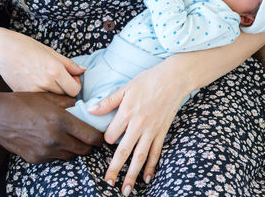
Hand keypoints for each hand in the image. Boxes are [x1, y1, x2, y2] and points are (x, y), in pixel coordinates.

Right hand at [0, 27, 85, 96]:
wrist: (0, 50)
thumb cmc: (26, 47)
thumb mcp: (51, 52)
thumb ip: (69, 64)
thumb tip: (83, 71)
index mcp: (55, 70)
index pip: (75, 90)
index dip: (76, 85)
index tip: (72, 79)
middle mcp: (45, 82)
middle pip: (65, 96)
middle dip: (65, 89)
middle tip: (59, 79)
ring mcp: (33, 91)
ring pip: (53, 100)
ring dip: (54, 93)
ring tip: (46, 80)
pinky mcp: (24, 95)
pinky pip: (40, 100)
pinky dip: (42, 96)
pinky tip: (36, 84)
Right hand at [0, 90, 103, 162]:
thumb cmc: (22, 102)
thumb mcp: (48, 97)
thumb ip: (69, 102)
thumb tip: (84, 105)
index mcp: (61, 121)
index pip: (91, 136)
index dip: (99, 137)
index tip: (100, 134)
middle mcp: (55, 139)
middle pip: (84, 150)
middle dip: (89, 144)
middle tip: (88, 137)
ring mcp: (45, 151)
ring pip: (71, 156)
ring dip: (74, 149)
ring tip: (71, 138)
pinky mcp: (36, 158)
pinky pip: (55, 158)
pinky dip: (59, 151)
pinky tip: (54, 141)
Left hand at [90, 63, 185, 194]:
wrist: (174, 79)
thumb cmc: (148, 81)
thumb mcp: (126, 87)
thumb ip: (108, 101)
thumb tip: (90, 110)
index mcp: (127, 113)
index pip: (111, 135)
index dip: (106, 139)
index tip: (107, 138)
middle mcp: (138, 125)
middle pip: (123, 151)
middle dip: (114, 169)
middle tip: (107, 183)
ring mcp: (152, 131)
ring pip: (140, 157)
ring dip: (132, 174)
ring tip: (126, 190)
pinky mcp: (162, 132)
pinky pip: (156, 153)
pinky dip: (152, 167)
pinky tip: (147, 179)